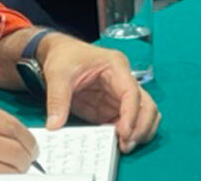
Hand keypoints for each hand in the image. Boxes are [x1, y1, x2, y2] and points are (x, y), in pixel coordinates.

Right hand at [0, 98, 37, 174]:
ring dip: (16, 173)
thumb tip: (13, 139)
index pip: (10, 124)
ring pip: (7, 166)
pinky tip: (1, 179)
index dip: (27, 139)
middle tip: (27, 165)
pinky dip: (2, 179)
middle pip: (13, 146)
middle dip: (26, 159)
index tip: (31, 148)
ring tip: (14, 174)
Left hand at [37, 33, 159, 152]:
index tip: (124, 134)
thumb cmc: (63, 57)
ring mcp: (119, 95)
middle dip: (141, 127)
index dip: (131, 115)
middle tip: (126, 145)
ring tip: (124, 147)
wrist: (58, 52)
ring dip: (139, 132)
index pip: (132, 92)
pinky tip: (115, 143)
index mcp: (115, 66)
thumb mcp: (57, 75)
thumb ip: (57, 100)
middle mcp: (123, 80)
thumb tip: (54, 125)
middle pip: (146, 105)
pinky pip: (127, 122)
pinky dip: (126, 134)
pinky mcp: (111, 107)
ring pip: (143, 115)